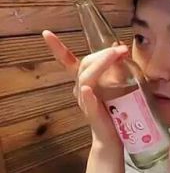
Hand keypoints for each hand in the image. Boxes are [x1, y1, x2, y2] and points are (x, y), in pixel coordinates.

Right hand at [42, 30, 127, 149]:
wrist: (112, 138)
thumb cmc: (114, 111)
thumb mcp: (116, 86)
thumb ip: (115, 69)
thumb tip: (118, 46)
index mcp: (85, 82)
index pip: (69, 62)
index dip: (57, 49)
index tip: (46, 33)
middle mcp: (81, 90)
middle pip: (84, 65)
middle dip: (102, 54)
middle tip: (121, 48)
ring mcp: (86, 102)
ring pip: (86, 78)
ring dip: (101, 64)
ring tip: (114, 55)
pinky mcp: (93, 114)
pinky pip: (88, 103)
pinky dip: (88, 96)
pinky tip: (88, 90)